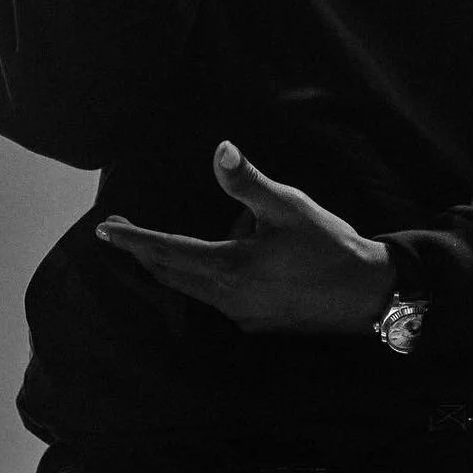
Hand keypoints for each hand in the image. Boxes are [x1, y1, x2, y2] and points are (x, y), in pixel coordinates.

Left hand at [94, 141, 395, 335]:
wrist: (367, 293)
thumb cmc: (328, 245)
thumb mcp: (288, 205)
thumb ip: (247, 181)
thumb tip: (220, 150)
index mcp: (228, 268)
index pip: (165, 251)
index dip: (132, 240)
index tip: (104, 230)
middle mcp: (226, 298)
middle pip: (169, 274)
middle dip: (142, 251)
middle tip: (120, 231)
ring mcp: (240, 315)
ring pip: (190, 287)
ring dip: (174, 263)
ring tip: (173, 236)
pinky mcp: (255, 322)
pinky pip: (214, 296)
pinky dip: (203, 274)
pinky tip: (227, 255)